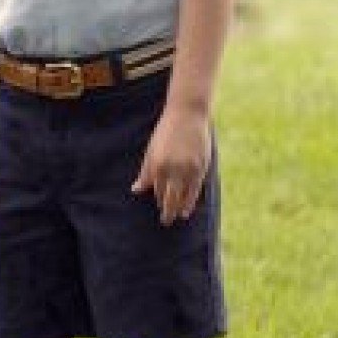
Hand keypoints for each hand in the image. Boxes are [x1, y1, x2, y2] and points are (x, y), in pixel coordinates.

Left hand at [131, 106, 212, 225]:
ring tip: (177, 218)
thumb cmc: (165, 132)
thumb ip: (145, 173)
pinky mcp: (201, 167)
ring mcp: (188, 169)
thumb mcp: (151, 151)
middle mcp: (172, 169)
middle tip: (165, 222)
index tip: (159, 208)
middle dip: (167, 211)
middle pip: (169, 197)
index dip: (159, 200)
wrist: (186, 115)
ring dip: (180, 208)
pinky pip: (196, 189)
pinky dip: (192, 200)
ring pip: (183, 195)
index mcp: (156, 165)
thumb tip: (136, 190)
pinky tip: (189, 208)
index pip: (157, 190)